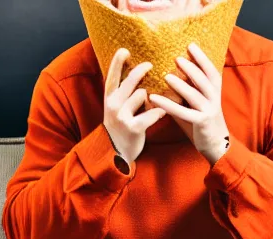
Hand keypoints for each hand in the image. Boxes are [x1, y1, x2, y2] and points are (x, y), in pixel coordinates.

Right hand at [103, 48, 166, 166]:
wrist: (116, 153)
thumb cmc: (120, 127)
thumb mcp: (115, 108)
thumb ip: (122, 93)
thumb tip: (135, 73)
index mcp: (109, 98)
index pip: (112, 76)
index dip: (117, 62)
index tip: (125, 50)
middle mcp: (114, 105)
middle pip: (130, 80)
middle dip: (141, 70)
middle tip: (150, 65)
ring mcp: (123, 116)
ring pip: (142, 95)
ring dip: (151, 98)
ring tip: (155, 103)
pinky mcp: (134, 128)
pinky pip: (151, 113)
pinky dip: (159, 112)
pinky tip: (163, 112)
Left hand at [148, 43, 229, 164]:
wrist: (216, 145)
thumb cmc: (202, 123)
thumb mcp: (195, 105)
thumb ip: (185, 93)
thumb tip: (166, 78)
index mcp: (215, 92)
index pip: (210, 71)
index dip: (202, 58)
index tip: (191, 45)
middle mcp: (214, 99)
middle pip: (203, 80)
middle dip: (191, 67)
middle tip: (176, 57)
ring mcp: (208, 111)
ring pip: (194, 95)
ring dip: (180, 85)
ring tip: (166, 76)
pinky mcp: (201, 122)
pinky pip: (183, 112)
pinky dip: (168, 105)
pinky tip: (154, 99)